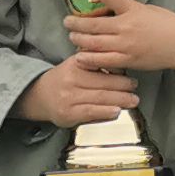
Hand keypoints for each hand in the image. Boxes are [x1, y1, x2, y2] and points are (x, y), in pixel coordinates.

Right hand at [13, 57, 139, 127]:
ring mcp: (69, 98)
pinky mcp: (68, 114)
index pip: (100, 65)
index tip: (130, 73)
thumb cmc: (63, 79)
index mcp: (75, 64)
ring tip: (133, 101)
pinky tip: (117, 111)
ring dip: (120, 100)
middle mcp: (71, 80)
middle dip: (124, 87)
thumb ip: (95, 62)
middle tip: (135, 88)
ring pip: (100, 98)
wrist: (38, 96)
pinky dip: (106, 112)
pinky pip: (91, 112)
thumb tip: (121, 65)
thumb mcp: (76, 64)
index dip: (118, 70)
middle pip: (104, 83)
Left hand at [62, 0, 174, 81]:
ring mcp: (127, 45)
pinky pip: (103, 61)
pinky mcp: (128, 61)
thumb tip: (111, 8)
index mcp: (133, 10)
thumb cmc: (168, 25)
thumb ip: (128, 10)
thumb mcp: (148, 9)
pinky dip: (89, 59)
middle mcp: (127, 27)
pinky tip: (80, 57)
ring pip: (94, 43)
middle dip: (75, 24)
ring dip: (79, 40)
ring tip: (73, 37)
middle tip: (67, 22)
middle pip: (93, 25)